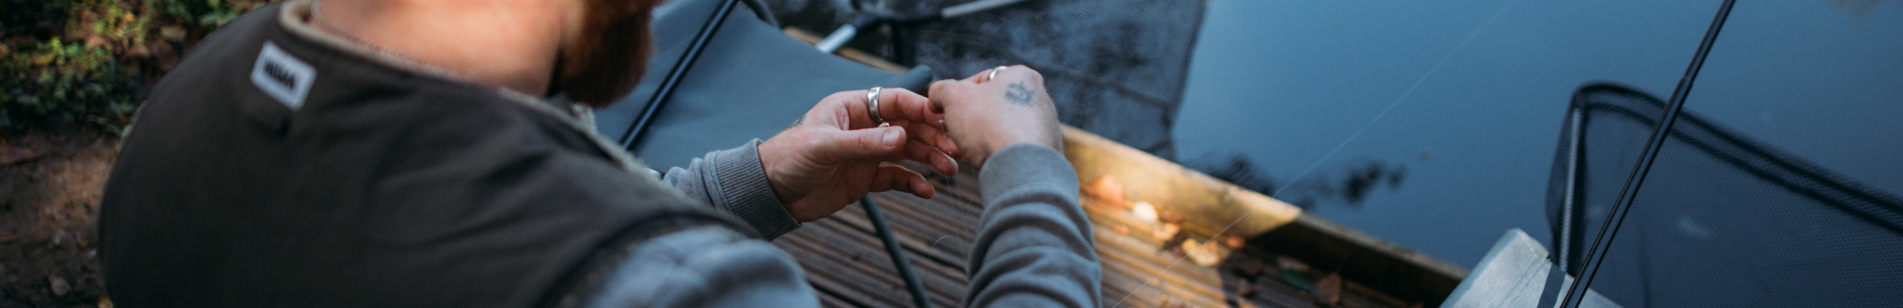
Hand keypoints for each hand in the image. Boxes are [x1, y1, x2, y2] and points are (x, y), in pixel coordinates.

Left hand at [758, 88, 961, 221]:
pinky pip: (896, 177)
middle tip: (954, 149)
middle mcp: (864, 127)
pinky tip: (926, 191)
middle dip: (932, 137)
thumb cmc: (789, 158)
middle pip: (908, 127)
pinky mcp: (865, 178)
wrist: (772, 193)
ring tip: (949, 170)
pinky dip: (913, 182)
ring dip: (929, 159)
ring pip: (907, 152)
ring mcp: (866, 153)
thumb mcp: (825, 147)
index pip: (894, 101)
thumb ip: (864, 143)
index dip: (920, 108)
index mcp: (852, 108)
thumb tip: (902, 137)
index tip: (943, 119)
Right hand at [927, 65, 1061, 169]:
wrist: (1021, 168)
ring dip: (985, 137)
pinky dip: (1001, 152)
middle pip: (994, 105)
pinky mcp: (1046, 150)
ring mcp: (1046, 125)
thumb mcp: (954, 97)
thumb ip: (942, 89)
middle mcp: (1039, 97)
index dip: (957, 95)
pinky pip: (1016, 148)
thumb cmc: (991, 126)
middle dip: (973, 118)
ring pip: (1004, 127)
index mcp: (1022, 76)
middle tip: (956, 132)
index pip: (981, 80)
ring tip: (972, 149)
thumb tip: (937, 92)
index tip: (945, 110)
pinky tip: (991, 160)